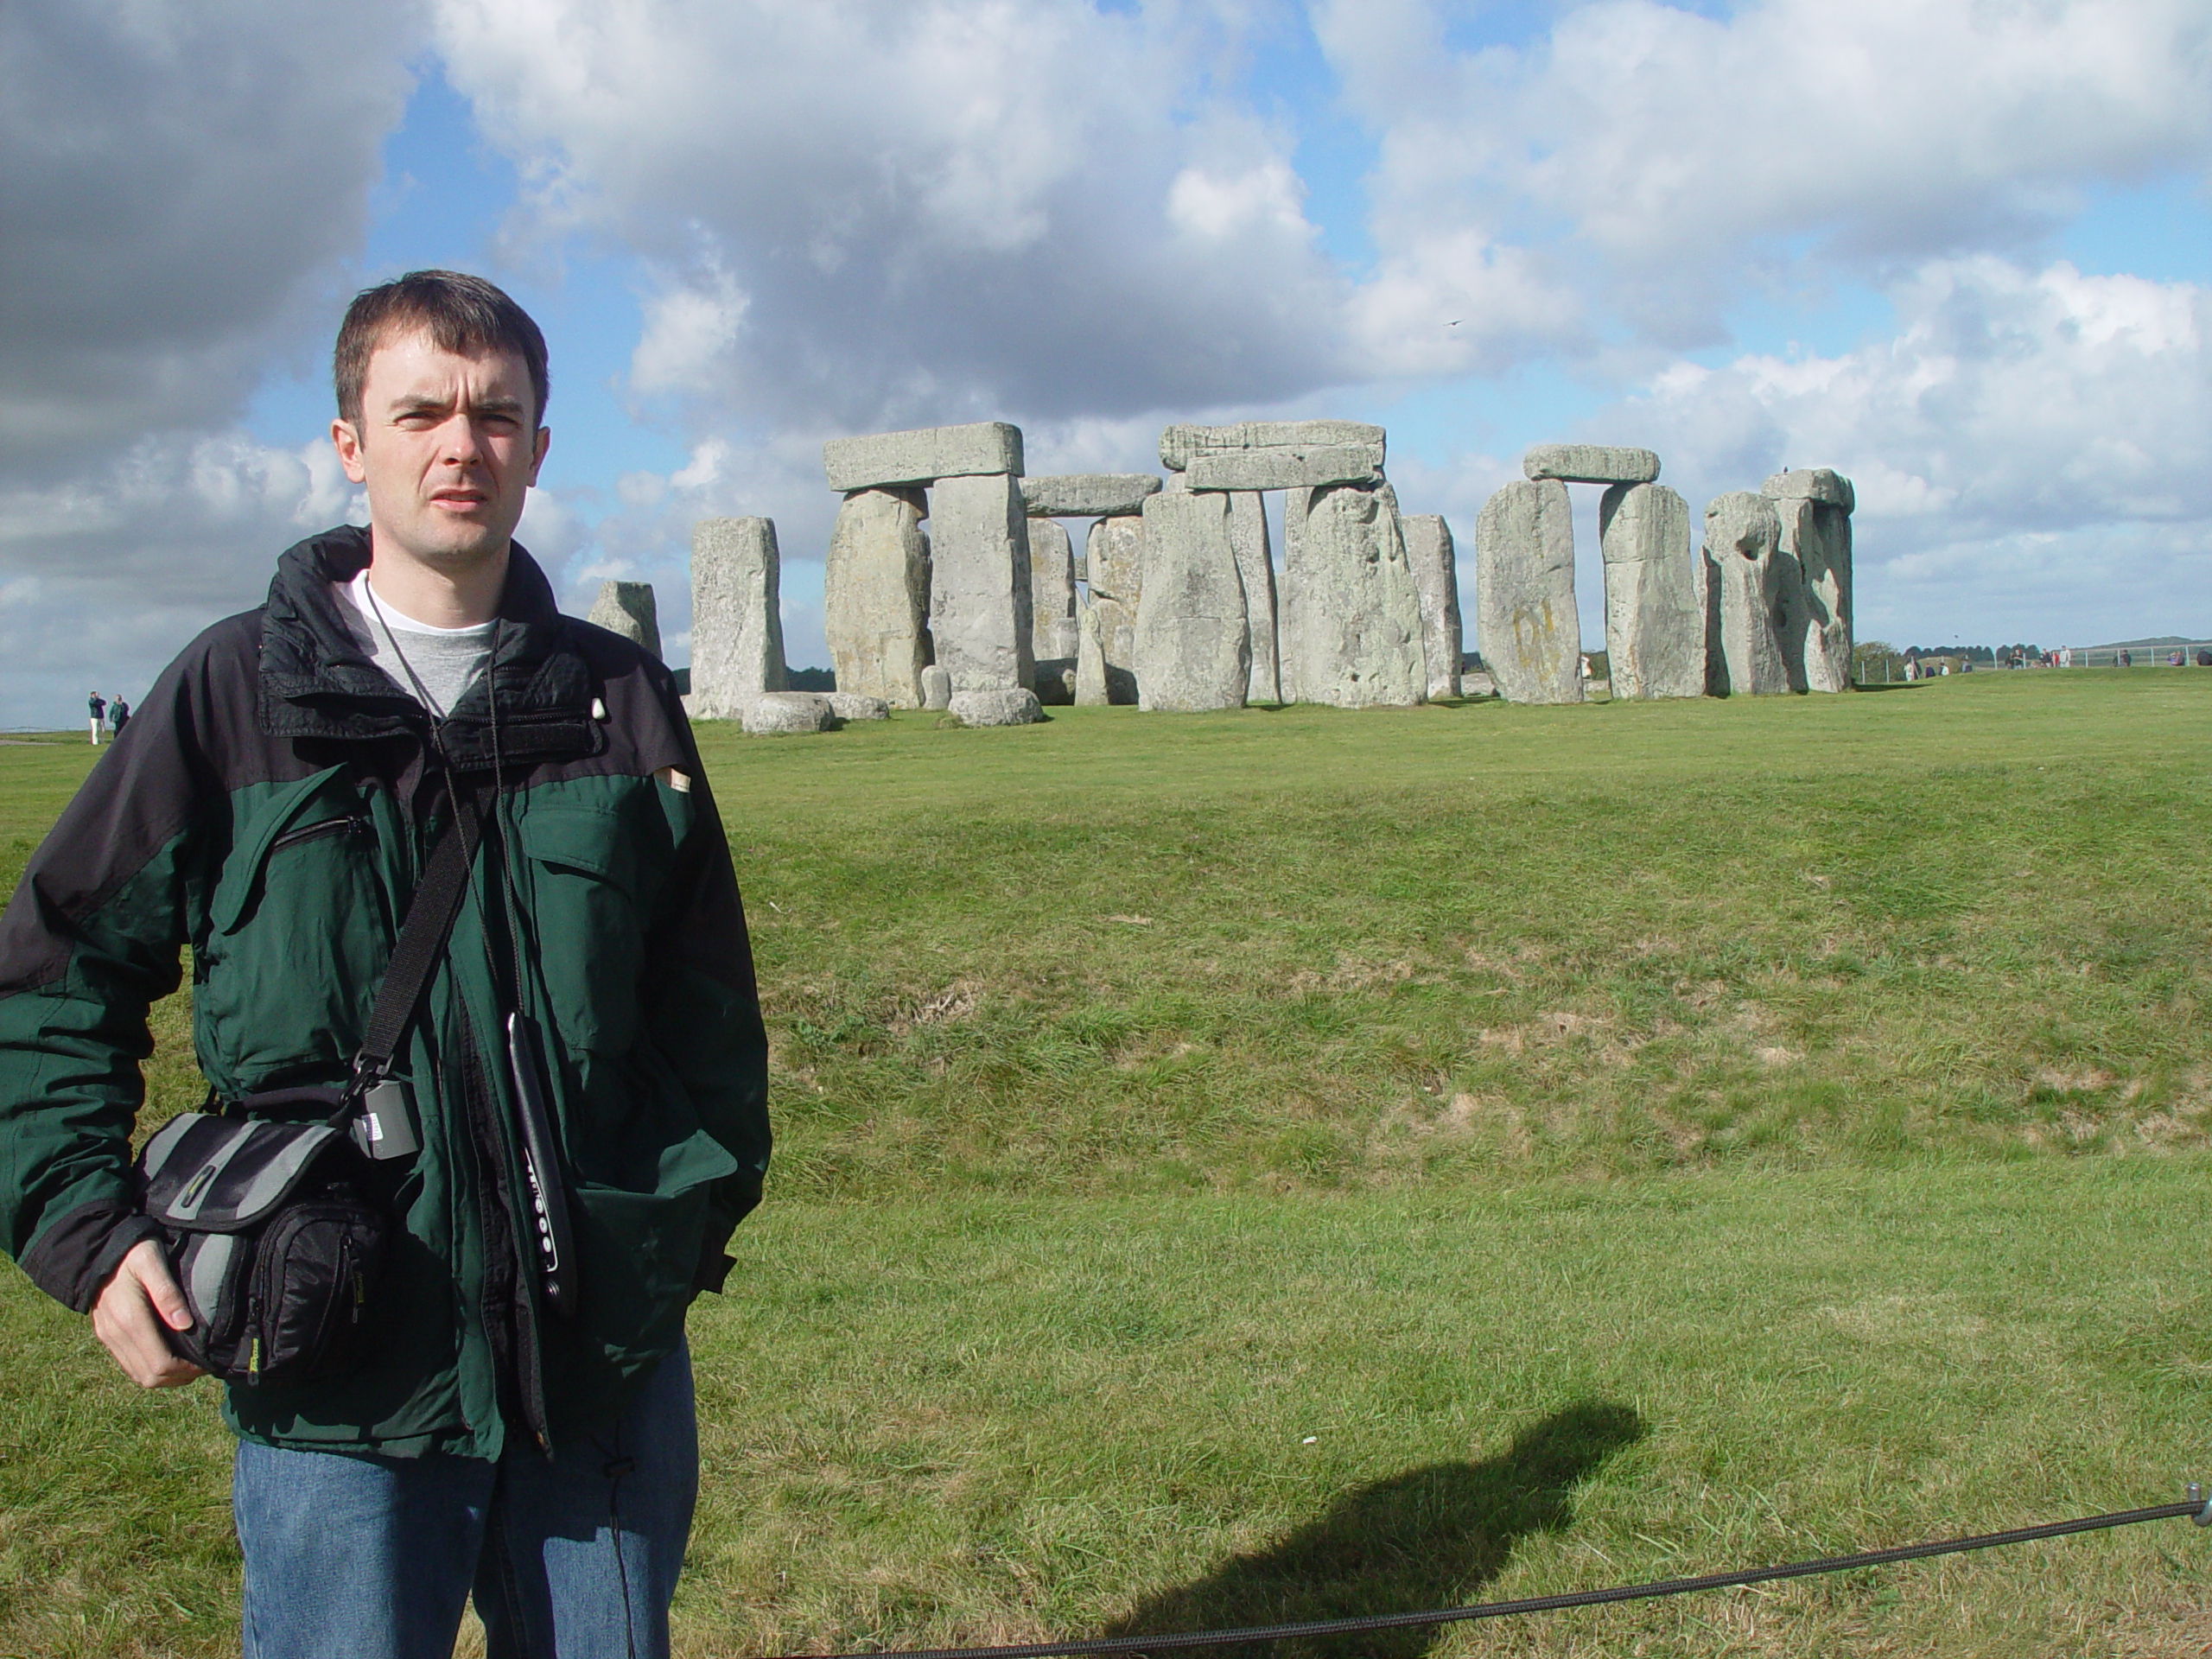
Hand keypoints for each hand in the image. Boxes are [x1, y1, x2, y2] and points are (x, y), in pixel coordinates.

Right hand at [91, 1238, 204, 1387]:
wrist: (98, 1250)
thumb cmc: (133, 1252)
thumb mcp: (152, 1262)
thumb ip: (167, 1293)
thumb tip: (184, 1325)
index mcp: (130, 1319)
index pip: (161, 1364)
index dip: (186, 1370)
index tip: (207, 1362)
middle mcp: (116, 1334)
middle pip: (150, 1377)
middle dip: (179, 1377)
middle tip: (203, 1366)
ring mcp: (108, 1338)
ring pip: (138, 1376)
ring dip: (165, 1377)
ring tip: (190, 1364)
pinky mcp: (106, 1337)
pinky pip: (129, 1365)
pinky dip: (150, 1369)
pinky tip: (170, 1357)